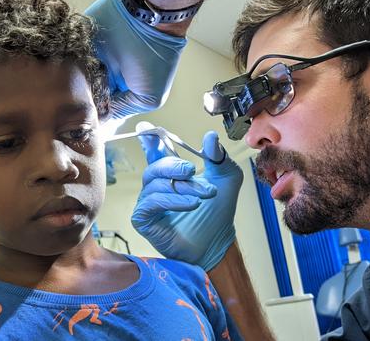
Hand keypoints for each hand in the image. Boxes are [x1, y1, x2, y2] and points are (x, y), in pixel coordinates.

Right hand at [131, 126, 243, 270]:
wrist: (218, 241)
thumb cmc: (218, 212)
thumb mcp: (226, 178)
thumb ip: (219, 156)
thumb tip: (210, 136)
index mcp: (171, 174)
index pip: (155, 152)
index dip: (149, 140)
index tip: (145, 129)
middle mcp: (156, 186)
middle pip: (156, 167)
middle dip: (177, 167)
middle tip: (194, 171)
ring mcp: (148, 203)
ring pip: (157, 185)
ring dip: (183, 188)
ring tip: (203, 196)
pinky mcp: (143, 219)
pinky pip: (151, 203)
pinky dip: (173, 201)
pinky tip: (191, 204)